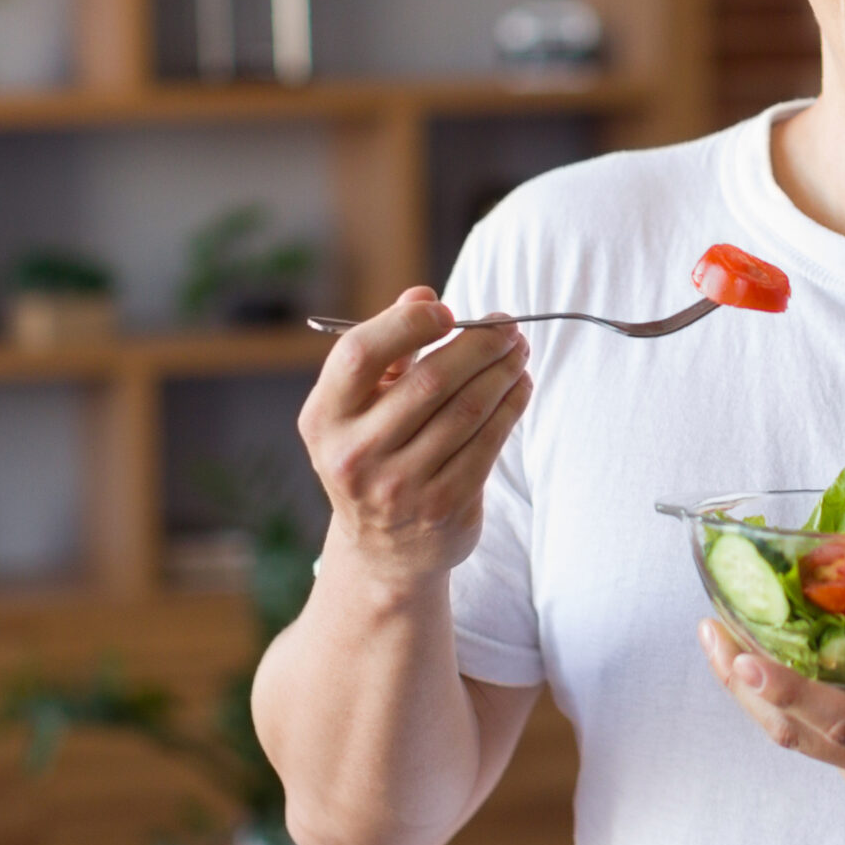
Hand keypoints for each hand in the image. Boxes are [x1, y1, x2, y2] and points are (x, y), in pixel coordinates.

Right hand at [297, 285, 531, 592]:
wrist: (382, 550)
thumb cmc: (374, 452)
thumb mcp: (361, 405)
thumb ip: (389, 349)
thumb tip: (422, 295)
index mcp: (324, 418)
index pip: (360, 354)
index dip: (407, 323)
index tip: (446, 309)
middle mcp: (354, 455)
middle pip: (430, 381)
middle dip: (478, 345)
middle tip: (507, 325)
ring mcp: (399, 486)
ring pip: (467, 410)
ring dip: (502, 372)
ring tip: (519, 350)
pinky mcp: (443, 507)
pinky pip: (489, 443)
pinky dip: (511, 406)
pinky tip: (520, 386)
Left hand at [700, 570, 844, 844]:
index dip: (789, 691)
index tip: (743, 659)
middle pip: (799, 734)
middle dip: (744, 683)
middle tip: (709, 629)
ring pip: (807, 746)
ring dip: (766, 698)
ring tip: (732, 642)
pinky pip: (829, 756)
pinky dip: (802, 716)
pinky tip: (790, 677)